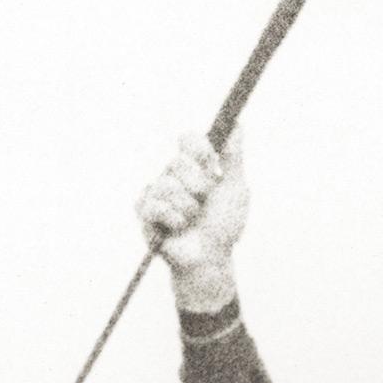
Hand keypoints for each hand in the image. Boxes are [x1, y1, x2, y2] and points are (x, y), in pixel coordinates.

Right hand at [137, 133, 248, 296]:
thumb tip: (237, 124)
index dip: (199, 148)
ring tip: (192, 219)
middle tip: (204, 201)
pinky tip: (178, 227)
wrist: (210, 259)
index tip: (212, 163)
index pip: (188, 139)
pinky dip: (173, 219)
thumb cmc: (223, 226)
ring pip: (166, 184)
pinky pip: (155, 205)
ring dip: (188, 207)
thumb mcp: (236, 190)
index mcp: (194, 165)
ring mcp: (157, 192)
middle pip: (178, 161)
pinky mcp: (144, 211)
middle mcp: (173, 174)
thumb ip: (234, 158)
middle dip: (199, 185)